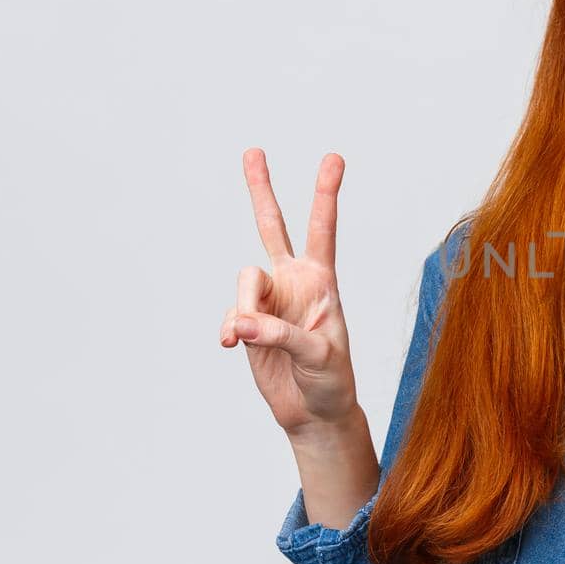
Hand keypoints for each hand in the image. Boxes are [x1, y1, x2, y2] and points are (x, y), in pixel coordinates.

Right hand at [220, 148, 361, 438]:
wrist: (313, 412)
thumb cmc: (331, 381)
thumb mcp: (318, 356)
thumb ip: (280, 334)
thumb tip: (240, 321)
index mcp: (322, 281)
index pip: (324, 231)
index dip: (326, 195)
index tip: (333, 159)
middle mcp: (294, 282)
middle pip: (273, 227)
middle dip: (262, 190)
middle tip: (253, 151)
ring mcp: (269, 301)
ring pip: (244, 280)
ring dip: (243, 307)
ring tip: (244, 336)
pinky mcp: (249, 323)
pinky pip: (232, 314)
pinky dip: (230, 328)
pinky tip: (232, 345)